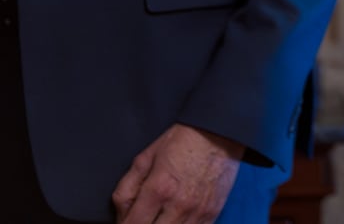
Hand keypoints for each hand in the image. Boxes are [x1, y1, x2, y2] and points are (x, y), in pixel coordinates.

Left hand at [112, 123, 242, 223]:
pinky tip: (175, 219)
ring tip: (159, 218)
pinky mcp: (212, 212)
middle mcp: (179, 205)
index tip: (124, 222)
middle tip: (141, 219)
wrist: (219, 132)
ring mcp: (198, 211)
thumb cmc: (181, 141)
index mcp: (159, 189)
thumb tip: (122, 215)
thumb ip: (126, 189)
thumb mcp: (145, 158)